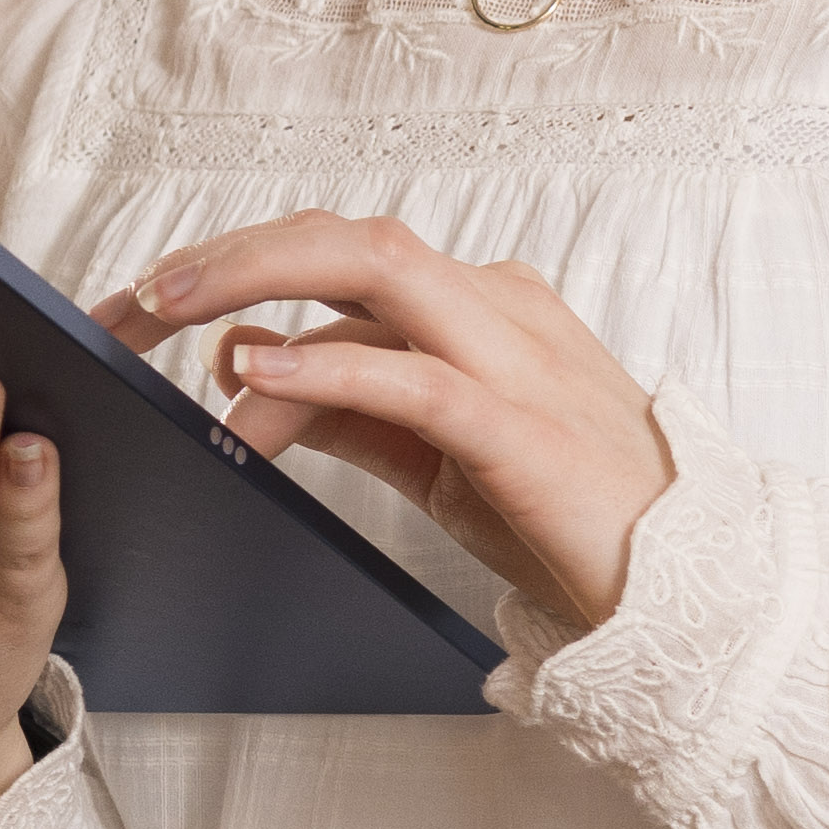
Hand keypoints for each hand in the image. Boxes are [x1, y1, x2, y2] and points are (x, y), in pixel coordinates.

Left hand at [97, 211, 674, 640]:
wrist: (690, 589)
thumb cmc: (572, 517)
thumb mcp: (439, 457)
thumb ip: (353, 406)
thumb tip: (250, 362)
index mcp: (482, 307)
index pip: (344, 256)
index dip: (239, 265)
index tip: (149, 306)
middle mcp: (498, 308)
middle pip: (351, 239)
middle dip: (234, 255)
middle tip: (138, 298)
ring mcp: (515, 361)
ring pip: (379, 272)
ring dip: (263, 280)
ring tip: (173, 313)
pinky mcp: (522, 430)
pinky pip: (415, 378)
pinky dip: (330, 366)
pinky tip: (260, 375)